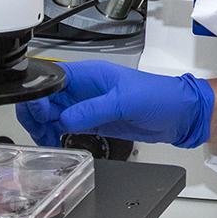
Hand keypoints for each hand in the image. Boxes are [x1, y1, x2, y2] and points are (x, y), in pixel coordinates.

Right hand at [15, 61, 213, 147]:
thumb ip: (92, 110)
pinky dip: (56, 135)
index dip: (40, 96)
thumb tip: (64, 119)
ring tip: (48, 140)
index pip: (51, 78)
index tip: (42, 115)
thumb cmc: (159, 97)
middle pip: (46, 98)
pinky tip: (58, 143)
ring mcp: (88, 106)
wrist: (180, 115)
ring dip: (44, 127)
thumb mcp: (125, 102)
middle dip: (36, 114)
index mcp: (90, 74)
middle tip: (41, 132)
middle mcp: (85, 88)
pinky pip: (66, 126)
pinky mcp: (93, 121)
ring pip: (52, 114)